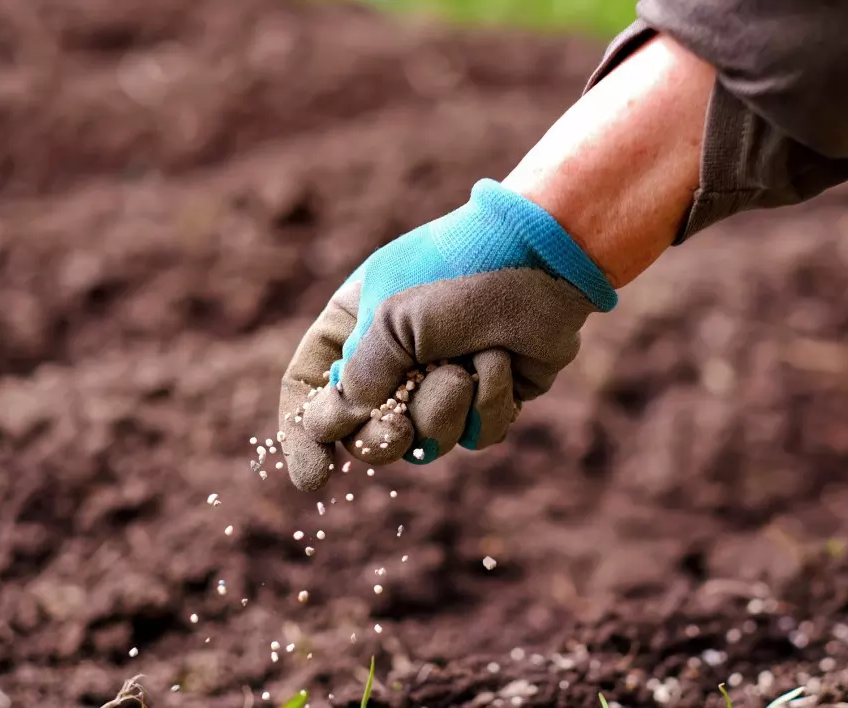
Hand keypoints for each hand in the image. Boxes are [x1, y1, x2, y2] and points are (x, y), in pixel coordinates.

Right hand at [278, 179, 616, 490]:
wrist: (543, 256)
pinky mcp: (487, 398)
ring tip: (465, 364)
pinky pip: (475, 436)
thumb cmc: (457, 272)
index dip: (304, 436)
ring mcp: (441, 382)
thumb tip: (337, 426)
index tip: (315, 478)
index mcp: (353, 328)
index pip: (309, 388)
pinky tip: (501, 362)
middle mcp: (392, 360)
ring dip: (444, 408)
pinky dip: (489, 403)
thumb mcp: (390, 318)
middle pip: (364, 434)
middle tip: (397, 431)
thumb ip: (358, 378)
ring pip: (425, 443)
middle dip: (383, 439)